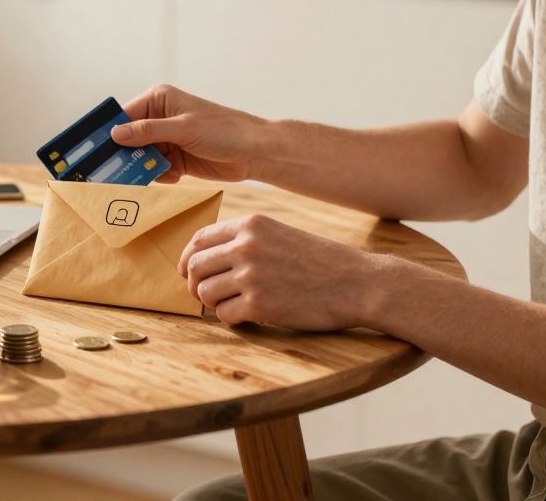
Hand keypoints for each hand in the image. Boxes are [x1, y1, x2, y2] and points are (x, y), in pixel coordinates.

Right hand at [110, 84, 266, 182]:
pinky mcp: (176, 158)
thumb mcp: (183, 128)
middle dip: (124, 155)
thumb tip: (115, 133)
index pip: (124, 115)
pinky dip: (161, 175)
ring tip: (149, 175)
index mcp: (159, 100)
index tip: (93, 150)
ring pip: (141, 156)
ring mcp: (168, 139)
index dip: (108, 131)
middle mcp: (160, 118)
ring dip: (144, 168)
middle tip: (111, 172)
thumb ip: (148, 131)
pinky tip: (174, 176)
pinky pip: (156, 169)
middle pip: (129, 138)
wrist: (253, 152)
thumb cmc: (223, 130)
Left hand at [179, 214, 385, 330]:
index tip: (187, 272)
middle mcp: (246, 246)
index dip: (187, 258)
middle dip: (195, 284)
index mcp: (252, 225)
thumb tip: (206, 257)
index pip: (199, 239)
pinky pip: (225, 315)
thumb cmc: (320, 261)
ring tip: (233, 305)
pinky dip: (232, 319)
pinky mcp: (260, 305)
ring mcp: (252, 275)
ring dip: (214, 304)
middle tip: (205, 296)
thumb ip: (246, 240)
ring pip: (205, 293)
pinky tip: (248, 316)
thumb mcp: (280, 234)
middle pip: (195, 266)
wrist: (358, 283)